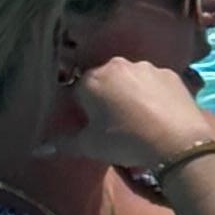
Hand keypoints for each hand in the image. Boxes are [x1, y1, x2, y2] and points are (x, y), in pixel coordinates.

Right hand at [58, 54, 214, 167]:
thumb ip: (63, 143)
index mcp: (92, 79)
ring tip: (140, 118)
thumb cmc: (125, 142)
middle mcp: (117, 65)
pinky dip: (153, 93)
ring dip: (130, 93)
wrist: (177, 142)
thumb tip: (38, 149)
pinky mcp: (171, 73)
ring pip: (130, 79)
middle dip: (105, 97)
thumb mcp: (90, 145)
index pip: (77, 91)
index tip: (92, 124)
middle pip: (104, 80)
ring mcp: (146, 67)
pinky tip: (159, 113)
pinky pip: (154, 82)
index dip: (82, 109)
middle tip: (115, 122)